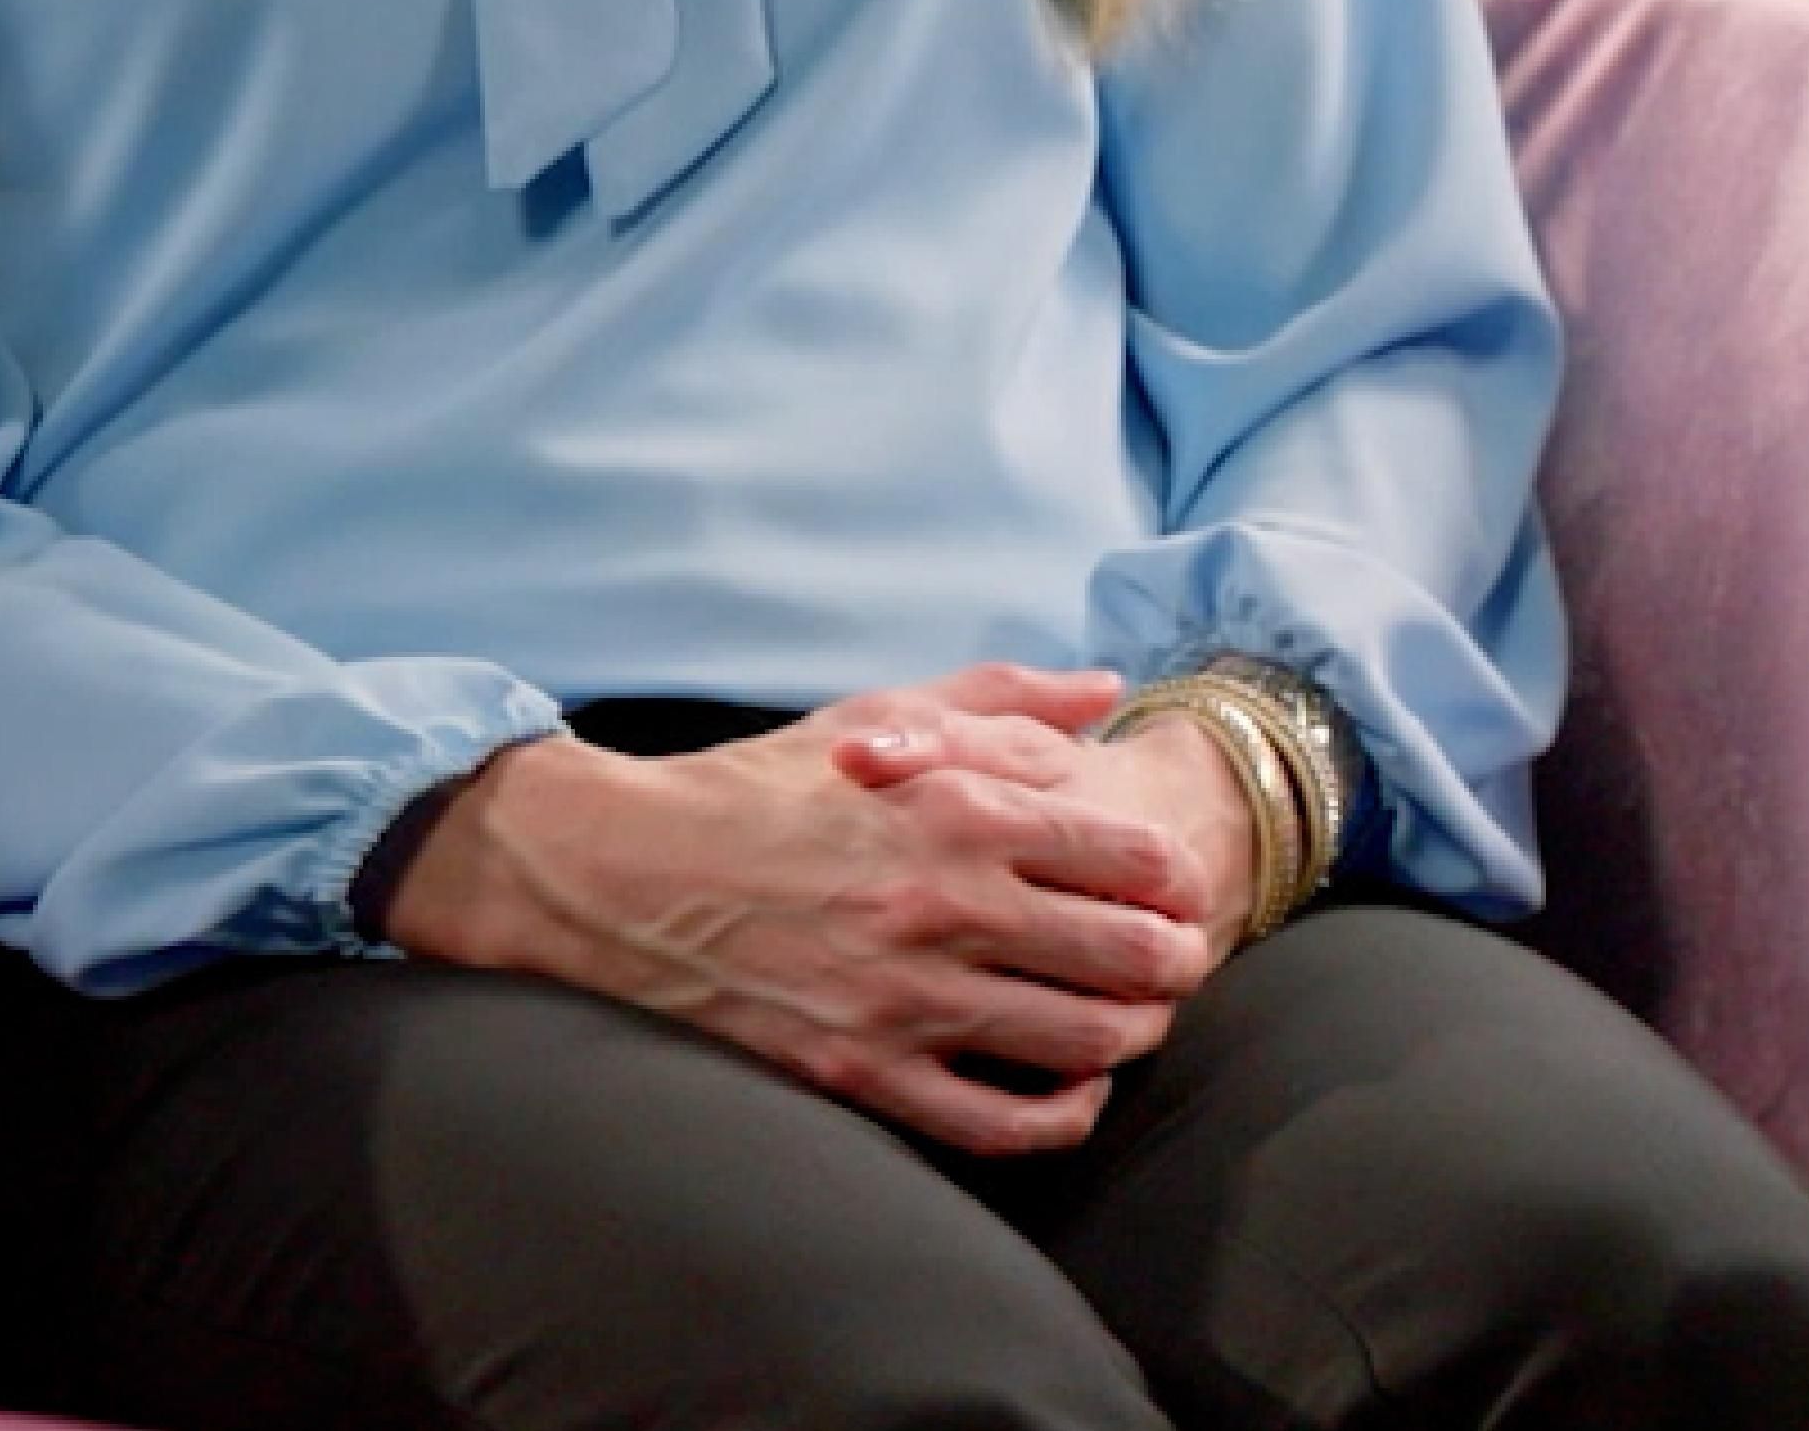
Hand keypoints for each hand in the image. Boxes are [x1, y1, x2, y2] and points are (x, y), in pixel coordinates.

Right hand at [384, 666, 1223, 1154]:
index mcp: (961, 811)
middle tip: (1177, 961)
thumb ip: (1005, 701)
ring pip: (1084, 1040)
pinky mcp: (861, 1071)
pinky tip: (1073, 1092)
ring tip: (1131, 1020)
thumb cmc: (763, 787)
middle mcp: (944, 905)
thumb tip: (1106, 687)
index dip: (1182, 881)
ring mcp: (904, 997)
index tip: (1180, 890)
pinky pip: (999, 1121)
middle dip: (1178, 961)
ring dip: (1132, 1034)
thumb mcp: (881, 712)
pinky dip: (1062, 1115)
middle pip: (1134, 955)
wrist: (627, 874)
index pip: (1137, 857)